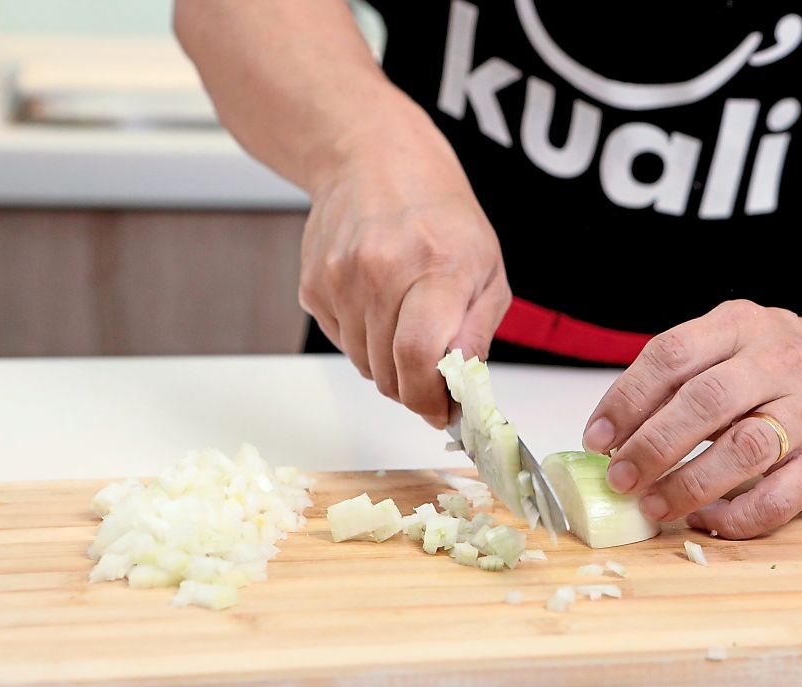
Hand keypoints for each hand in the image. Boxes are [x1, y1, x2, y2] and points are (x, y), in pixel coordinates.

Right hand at [298, 93, 510, 427]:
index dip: (429, 398)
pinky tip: (380, 306)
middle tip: (432, 380)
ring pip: (364, 365)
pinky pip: (343, 342)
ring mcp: (339, 279)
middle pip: (389, 371)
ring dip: (389, 367)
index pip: (419, 356)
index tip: (442, 411)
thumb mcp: (487, 269)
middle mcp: (381, 271)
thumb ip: (478, 333)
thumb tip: (464, 390)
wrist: (373, 160)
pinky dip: (365, 342)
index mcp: (435, 267)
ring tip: (408, 327)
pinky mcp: (314, 286)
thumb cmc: (440, 214)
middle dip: (414, 390)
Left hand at [581, 300, 801, 538]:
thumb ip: (680, 376)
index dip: (627, 400)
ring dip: (688, 485)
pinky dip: (732, 517)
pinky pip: (775, 500)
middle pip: (705, 402)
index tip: (597, 438)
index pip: (672, 355)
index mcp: (742, 325)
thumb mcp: (734, 340)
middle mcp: (780, 362)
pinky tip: (704, 519)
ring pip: (743, 451)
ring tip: (652, 505)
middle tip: (619, 477)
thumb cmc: (784, 360)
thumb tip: (613, 435)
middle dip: (652, 446)